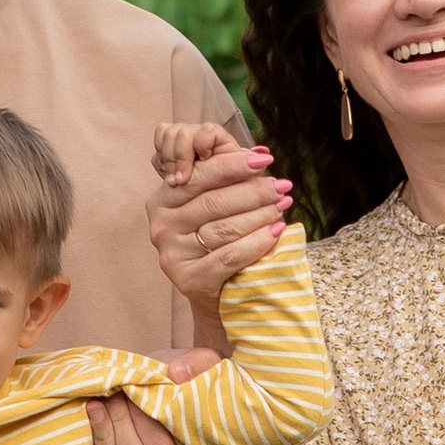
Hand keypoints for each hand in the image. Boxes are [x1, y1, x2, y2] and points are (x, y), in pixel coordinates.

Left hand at [87, 365, 218, 444]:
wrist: (161, 390)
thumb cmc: (179, 381)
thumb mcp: (200, 363)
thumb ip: (195, 364)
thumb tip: (177, 372)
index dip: (139, 420)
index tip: (125, 392)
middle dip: (117, 426)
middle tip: (108, 397)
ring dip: (102, 440)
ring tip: (95, 407)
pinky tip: (87, 440)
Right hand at [147, 125, 291, 317]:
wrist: (215, 292)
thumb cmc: (217, 240)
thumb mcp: (215, 206)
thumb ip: (227, 179)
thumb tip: (260, 152)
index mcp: (163, 200)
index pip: (200, 176)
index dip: (233, 165)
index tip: (266, 160)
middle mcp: (162, 225)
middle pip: (214, 201)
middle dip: (253, 191)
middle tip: (282, 186)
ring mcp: (172, 254)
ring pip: (224, 228)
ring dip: (260, 215)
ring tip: (283, 206)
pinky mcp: (188, 279)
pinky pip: (230, 255)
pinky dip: (257, 242)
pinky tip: (276, 232)